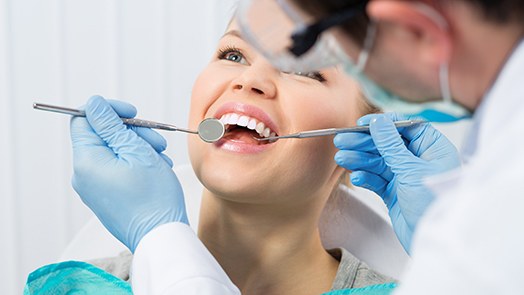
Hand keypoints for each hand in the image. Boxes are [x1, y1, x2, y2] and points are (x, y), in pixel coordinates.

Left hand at [70, 95, 187, 251]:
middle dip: (130, 131)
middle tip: (155, 140)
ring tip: (159, 158)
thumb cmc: (153, 198)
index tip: (131, 112)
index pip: (84, 119)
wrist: (160, 235)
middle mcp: (83, 174)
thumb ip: (111, 125)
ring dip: (137, 146)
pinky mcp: (104, 195)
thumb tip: (93, 104)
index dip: (108, 110)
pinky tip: (154, 168)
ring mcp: (93, 187)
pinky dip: (135, 162)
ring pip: (112, 150)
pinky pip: (115, 167)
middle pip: (101, 135)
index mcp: (86, 161)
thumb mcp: (136, 151)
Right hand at [334, 113, 460, 252]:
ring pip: (378, 162)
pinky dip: (366, 177)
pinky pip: (376, 179)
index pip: (406, 127)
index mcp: (433, 149)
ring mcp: (405, 177)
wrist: (432, 240)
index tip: (362, 124)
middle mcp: (419, 161)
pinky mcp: (394, 193)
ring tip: (342, 158)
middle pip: (387, 144)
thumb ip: (391, 145)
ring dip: (359, 160)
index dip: (384, 124)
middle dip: (364, 143)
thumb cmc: (434, 205)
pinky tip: (357, 177)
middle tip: (342, 141)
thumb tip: (379, 123)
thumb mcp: (410, 169)